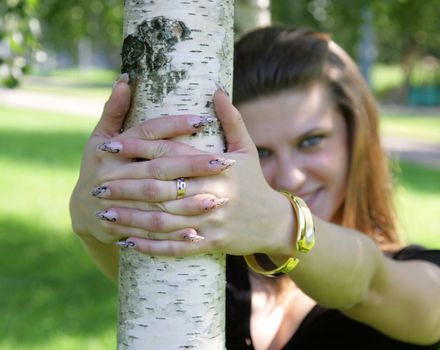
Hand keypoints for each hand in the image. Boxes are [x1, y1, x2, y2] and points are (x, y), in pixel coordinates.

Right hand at [69, 78, 234, 243]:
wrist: (84, 211)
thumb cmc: (99, 167)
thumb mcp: (100, 138)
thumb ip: (114, 110)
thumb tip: (125, 79)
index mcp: (112, 150)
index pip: (148, 133)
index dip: (174, 125)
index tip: (203, 120)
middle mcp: (115, 175)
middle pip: (159, 168)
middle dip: (192, 166)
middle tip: (223, 162)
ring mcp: (118, 202)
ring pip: (157, 201)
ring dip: (188, 202)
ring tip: (218, 198)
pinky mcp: (123, 225)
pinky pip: (151, 231)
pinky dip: (174, 233)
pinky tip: (199, 232)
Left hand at [90, 89, 294, 257]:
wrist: (274, 222)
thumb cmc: (255, 183)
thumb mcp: (247, 149)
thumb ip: (231, 119)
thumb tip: (216, 89)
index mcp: (218, 166)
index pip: (171, 153)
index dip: (139, 148)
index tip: (110, 146)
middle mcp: (213, 192)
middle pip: (161, 188)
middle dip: (127, 186)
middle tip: (98, 185)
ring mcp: (212, 221)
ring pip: (164, 220)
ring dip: (132, 218)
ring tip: (105, 213)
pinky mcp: (212, 243)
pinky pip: (176, 246)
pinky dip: (151, 246)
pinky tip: (128, 242)